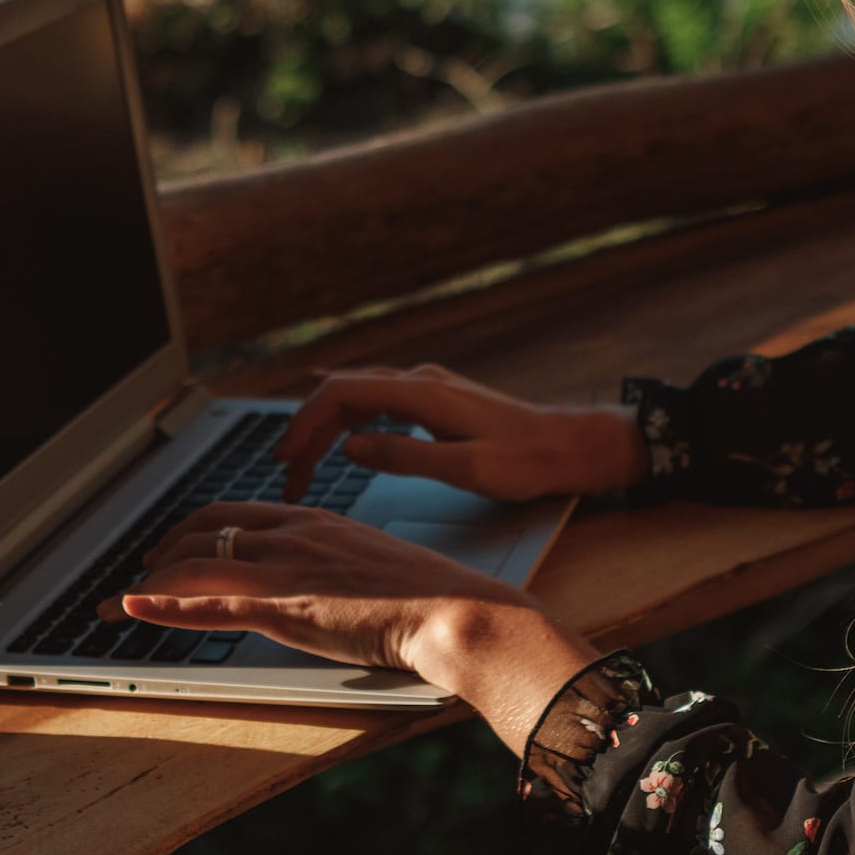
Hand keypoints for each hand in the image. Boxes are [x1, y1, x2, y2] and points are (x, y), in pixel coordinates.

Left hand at [109, 501, 599, 745]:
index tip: (175, 544)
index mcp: (316, 519)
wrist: (457, 609)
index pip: (236, 512)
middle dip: (161, 551)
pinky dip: (164, 608)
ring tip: (121, 602)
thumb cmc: (431, 594)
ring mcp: (288, 570)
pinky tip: (134, 611)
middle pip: (205, 531)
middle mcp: (294, 534)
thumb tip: (323, 582)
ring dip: (150, 583)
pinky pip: (210, 606)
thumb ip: (339, 565)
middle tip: (141, 571)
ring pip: (197, 565)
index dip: (195, 527)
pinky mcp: (287, 609)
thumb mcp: (374, 564)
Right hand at [273, 364, 647, 502]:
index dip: (306, 423)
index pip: (343, 394)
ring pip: (360, 396)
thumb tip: (350, 447)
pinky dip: (349, 416)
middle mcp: (421, 381)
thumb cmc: (527, 461)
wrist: (570, 446)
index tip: (285, 458)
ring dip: (326, 427)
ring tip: (302, 463)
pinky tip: (335, 423)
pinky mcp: (437, 400)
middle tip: (286, 473)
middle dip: (308, 430)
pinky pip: (378, 400)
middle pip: (344, 393)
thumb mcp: (466, 469)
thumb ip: (405, 456)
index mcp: (423, 394)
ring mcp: (429, 387)